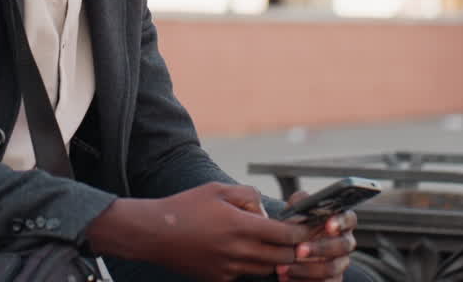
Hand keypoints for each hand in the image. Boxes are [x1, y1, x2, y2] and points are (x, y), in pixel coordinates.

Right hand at [87, 182, 307, 281]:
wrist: (155, 234)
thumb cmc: (186, 206)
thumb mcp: (218, 189)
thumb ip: (248, 196)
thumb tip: (265, 212)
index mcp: (240, 225)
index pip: (284, 234)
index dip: (300, 232)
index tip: (307, 228)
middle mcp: (238, 250)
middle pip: (281, 257)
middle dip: (294, 250)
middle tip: (299, 241)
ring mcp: (229, 268)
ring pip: (266, 268)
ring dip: (274, 259)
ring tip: (276, 247)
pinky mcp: (219, 278)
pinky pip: (245, 274)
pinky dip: (251, 265)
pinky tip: (246, 253)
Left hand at [275, 191, 357, 281]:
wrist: (287, 249)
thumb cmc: (295, 226)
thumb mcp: (296, 212)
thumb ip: (301, 203)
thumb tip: (302, 200)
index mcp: (339, 222)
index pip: (349, 218)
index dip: (341, 222)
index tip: (329, 225)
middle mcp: (344, 242)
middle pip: (342, 245)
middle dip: (320, 248)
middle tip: (298, 250)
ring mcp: (340, 263)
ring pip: (331, 268)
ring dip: (306, 269)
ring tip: (283, 268)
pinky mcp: (333, 280)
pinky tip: (286, 278)